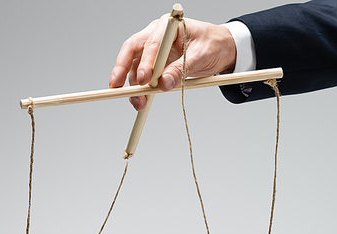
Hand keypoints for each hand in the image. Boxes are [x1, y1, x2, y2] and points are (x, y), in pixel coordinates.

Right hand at [109, 16, 236, 110]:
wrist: (221, 49)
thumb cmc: (212, 45)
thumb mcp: (201, 56)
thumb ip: (182, 69)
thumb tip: (164, 84)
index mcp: (169, 27)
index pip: (151, 43)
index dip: (145, 61)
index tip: (145, 79)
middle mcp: (156, 36)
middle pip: (132, 50)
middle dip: (122, 69)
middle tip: (116, 87)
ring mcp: (154, 51)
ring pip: (135, 67)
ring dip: (133, 86)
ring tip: (138, 103)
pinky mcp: (155, 65)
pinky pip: (142, 77)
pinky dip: (140, 90)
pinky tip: (141, 100)